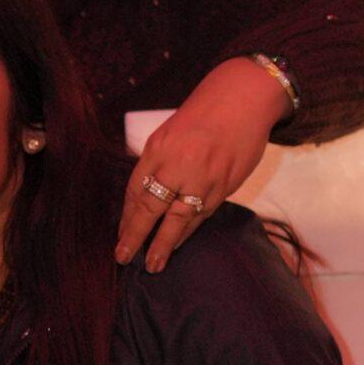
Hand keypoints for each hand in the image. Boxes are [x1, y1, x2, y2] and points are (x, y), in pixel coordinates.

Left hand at [115, 58, 289, 272]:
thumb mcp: (168, 134)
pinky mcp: (225, 185)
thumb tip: (142, 197)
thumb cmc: (202, 116)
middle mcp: (178, 164)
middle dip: (136, 235)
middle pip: (151, 207)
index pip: (135, 189)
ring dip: (164, 243)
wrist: (243, 100)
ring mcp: (203, 177)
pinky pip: (202, 214)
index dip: (126, 216)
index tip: (121, 235)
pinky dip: (188, 231)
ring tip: (153, 264)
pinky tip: (178, 243)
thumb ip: (156, 164)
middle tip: (124, 257)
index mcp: (158, 149)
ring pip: (179, 218)